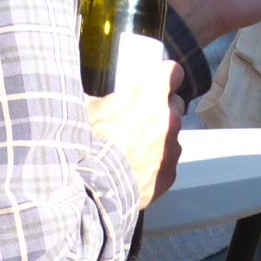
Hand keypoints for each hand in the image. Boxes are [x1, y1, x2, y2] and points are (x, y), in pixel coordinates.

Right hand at [87, 60, 179, 206]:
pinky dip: (154, 165)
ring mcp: (171, 148)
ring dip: (155, 140)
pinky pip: (165, 164)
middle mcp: (169, 119)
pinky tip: (132, 170)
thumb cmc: (89, 144)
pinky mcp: (169, 174)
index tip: (156, 82)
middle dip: (159, 110)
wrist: (93, 188)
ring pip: (170, 137)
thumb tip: (94, 98)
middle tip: (136, 119)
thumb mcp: (86, 109)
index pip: (173, 72)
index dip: (164, 76)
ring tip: (129, 150)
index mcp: (150, 95)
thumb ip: (100, 98)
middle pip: (174, 105)